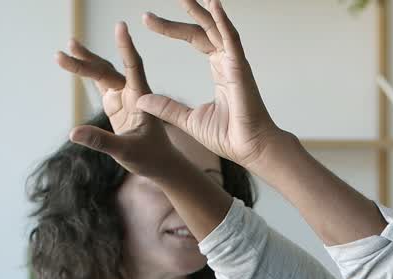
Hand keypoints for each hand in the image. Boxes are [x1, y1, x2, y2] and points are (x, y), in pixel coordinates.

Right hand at [56, 21, 180, 177]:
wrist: (159, 163)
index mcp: (142, 98)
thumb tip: (73, 133)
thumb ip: (101, 141)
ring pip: (102, 74)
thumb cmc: (150, 157)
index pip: (134, 67)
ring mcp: (122, 96)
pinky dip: (86, 73)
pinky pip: (99, 83)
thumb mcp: (126, 151)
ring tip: (65, 50)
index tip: (120, 27)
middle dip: (87, 60)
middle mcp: (132, 92)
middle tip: (67, 47)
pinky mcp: (114, 103)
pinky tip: (72, 62)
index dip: (126, 47)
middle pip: (108, 70)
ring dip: (84, 63)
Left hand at [138, 0, 286, 169]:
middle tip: (156, 7)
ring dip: (202, 10)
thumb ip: (167, 107)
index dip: (172, 28)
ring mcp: (236, 63)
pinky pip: (232, 40)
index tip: (148, 20)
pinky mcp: (241, 69)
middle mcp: (228, 62)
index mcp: (219, 70)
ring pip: (217, 28)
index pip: (193, 39)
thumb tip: (141, 100)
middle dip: (182, 14)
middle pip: (203, 29)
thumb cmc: (229, 136)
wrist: (250, 150)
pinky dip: (223, 21)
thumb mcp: (188, 120)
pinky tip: (214, 5)